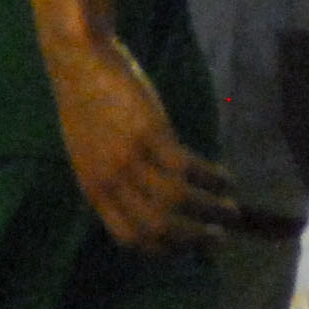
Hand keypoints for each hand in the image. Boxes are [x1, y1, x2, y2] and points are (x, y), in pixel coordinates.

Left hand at [46, 39, 240, 251]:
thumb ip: (111, 177)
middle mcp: (111, 181)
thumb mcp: (88, 151)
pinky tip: (225, 178)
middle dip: (193, 239)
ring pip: (178, 201)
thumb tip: (144, 197)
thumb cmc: (85, 102)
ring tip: (231, 210)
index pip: (129, 237)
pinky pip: (188, 168)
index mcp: (93, 189)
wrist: (77, 60)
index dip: (162, 248)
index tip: (185, 246)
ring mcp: (130, 158)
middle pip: (158, 228)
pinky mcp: (150, 133)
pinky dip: (212, 178)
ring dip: (211, 211)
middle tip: (217, 238)